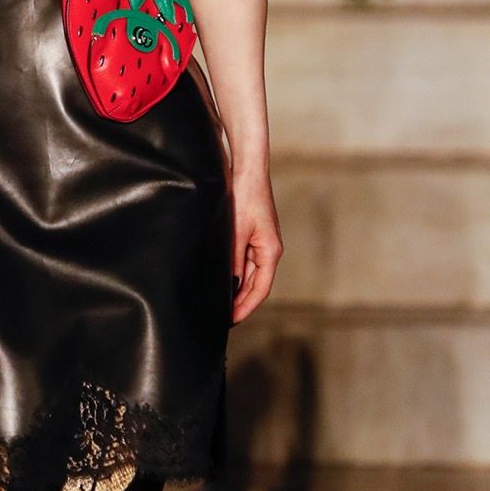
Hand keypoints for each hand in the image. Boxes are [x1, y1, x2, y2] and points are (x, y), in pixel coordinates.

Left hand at [229, 168, 281, 323]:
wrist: (247, 170)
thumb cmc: (245, 197)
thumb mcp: (235, 232)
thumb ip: (233, 260)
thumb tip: (228, 284)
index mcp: (270, 252)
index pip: (260, 289)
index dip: (246, 307)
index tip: (231, 320)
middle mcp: (268, 250)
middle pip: (256, 285)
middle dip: (240, 302)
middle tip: (221, 317)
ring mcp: (260, 243)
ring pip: (249, 275)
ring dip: (236, 289)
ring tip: (219, 303)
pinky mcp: (252, 236)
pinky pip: (244, 262)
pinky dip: (234, 273)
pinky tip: (221, 279)